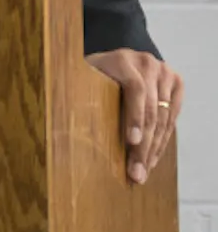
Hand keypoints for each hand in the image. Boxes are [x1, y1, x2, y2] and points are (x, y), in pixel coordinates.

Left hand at [85, 48, 183, 183]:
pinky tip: (152, 158)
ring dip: (154, 149)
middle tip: (136, 172)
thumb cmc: (89, 73)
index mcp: (122, 59)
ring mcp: (164, 73)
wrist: (111, 60)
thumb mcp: (80, 77)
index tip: (131, 141)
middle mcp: (147, 63)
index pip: (136, 89)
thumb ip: (74, 91)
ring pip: (164, 118)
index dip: (135, 116)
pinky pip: (172, 118)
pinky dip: (162, 141)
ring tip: (143, 172)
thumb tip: (56, 124)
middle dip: (144, 145)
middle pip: (151, 109)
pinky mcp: (176, 84)